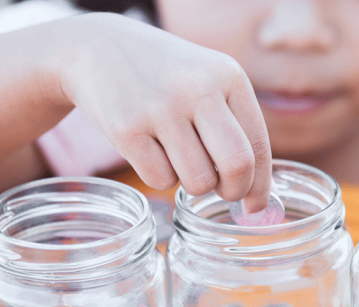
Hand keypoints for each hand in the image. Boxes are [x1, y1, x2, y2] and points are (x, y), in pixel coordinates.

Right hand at [56, 13, 271, 211]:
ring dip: (193, 183)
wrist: (98, 48)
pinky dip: (160, 177)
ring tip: (179, 157)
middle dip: (235, 191)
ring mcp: (161, 108)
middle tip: (224, 193)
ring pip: (198, 181)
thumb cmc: (166, 77)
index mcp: (228, 76)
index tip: (255, 206)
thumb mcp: (208, 81)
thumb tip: (259, 193)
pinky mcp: (126, 128)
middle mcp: (198, 88)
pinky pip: (159, 180)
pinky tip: (151, 150)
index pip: (258, 145)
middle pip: (236, 165)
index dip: (260, 184)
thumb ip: (236, 125)